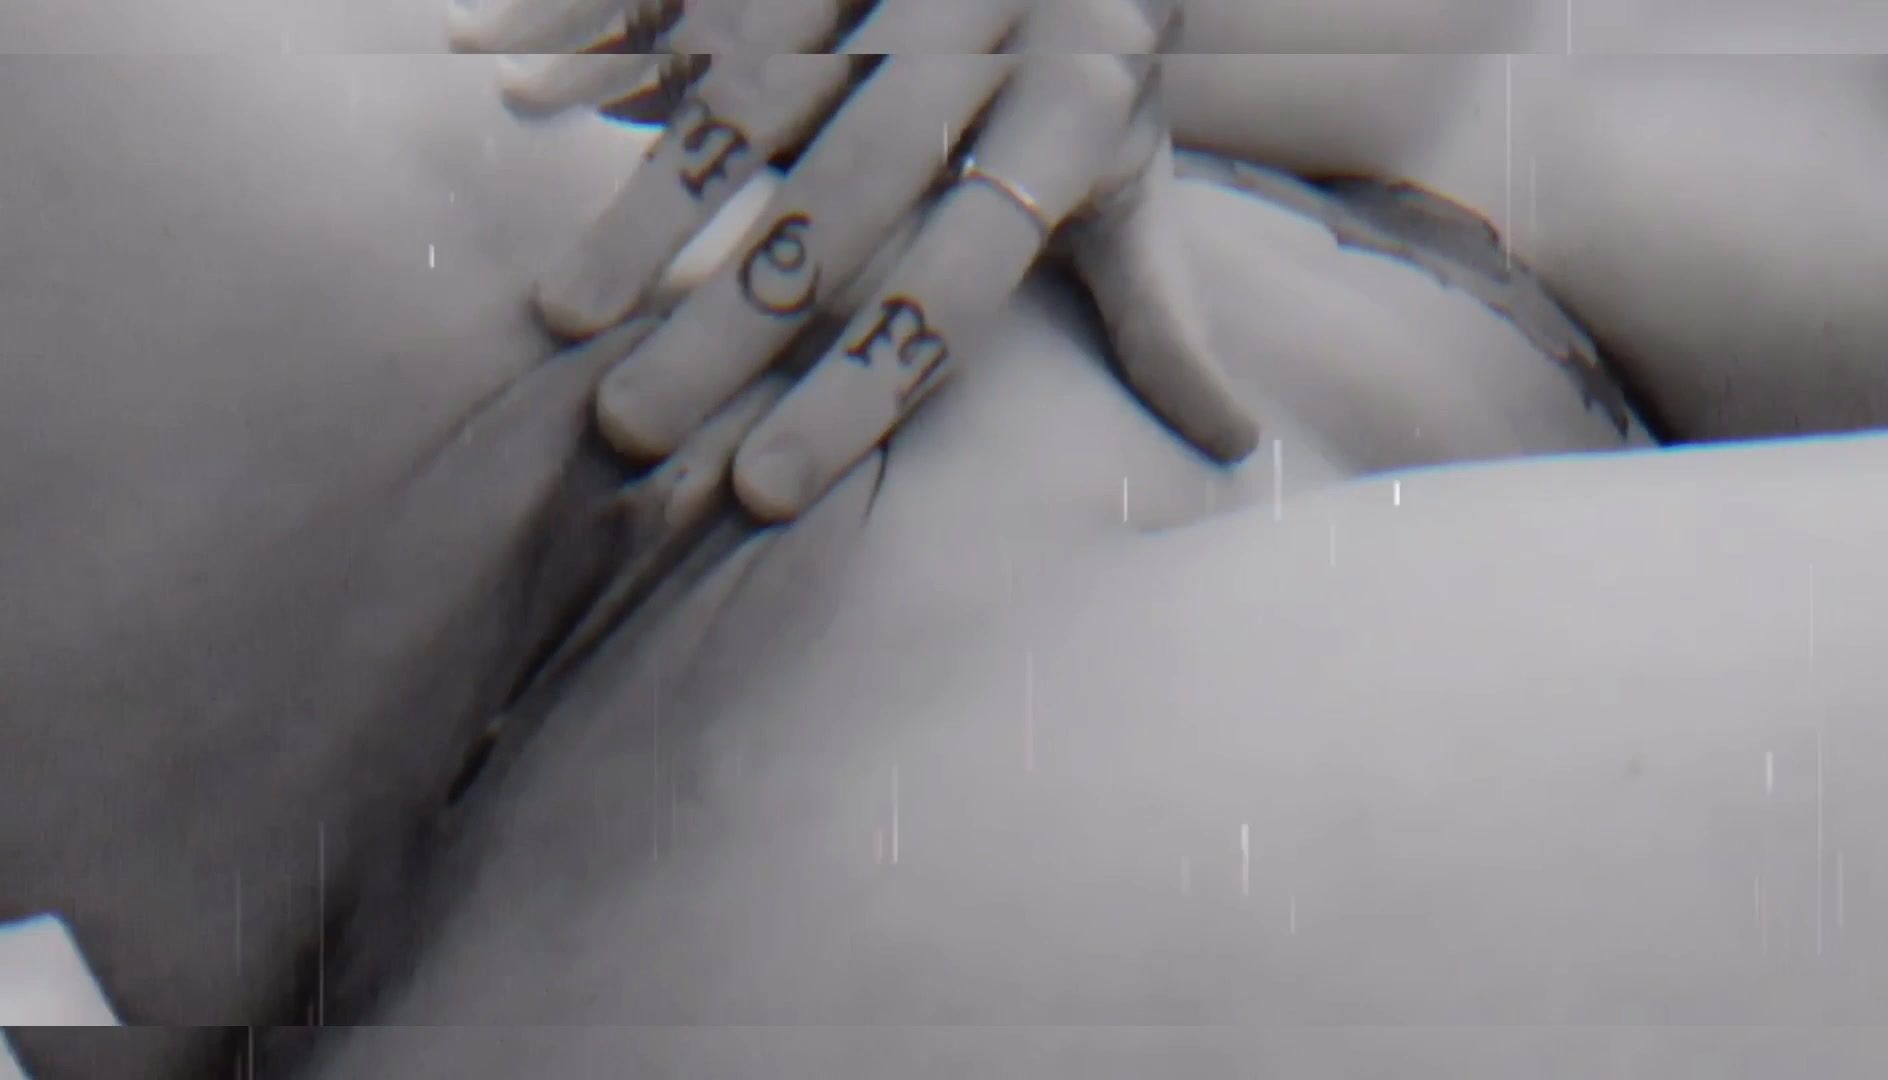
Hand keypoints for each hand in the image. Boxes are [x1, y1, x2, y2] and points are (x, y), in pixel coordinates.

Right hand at [451, 0, 1260, 522]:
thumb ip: (1166, 314)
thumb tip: (1236, 448)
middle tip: (628, 429)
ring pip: (752, 102)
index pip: (952, 287)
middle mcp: (975, 48)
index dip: (857, 391)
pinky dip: (590, 25)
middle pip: (837, 209)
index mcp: (1063, 126)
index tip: (760, 489)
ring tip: (564, 315)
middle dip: (727, 326)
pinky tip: (494, 77)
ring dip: (650, 208)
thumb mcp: (1142, 174)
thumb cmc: (1100, 56)